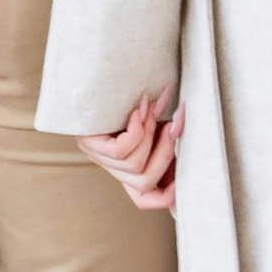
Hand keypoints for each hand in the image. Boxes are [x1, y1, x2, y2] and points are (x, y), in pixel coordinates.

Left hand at [86, 89, 180, 210]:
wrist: (99, 71)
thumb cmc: (133, 95)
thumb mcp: (159, 118)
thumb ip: (169, 132)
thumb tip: (179, 131)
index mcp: (127, 164)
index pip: (144, 200)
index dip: (166, 195)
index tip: (182, 175)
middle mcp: (110, 165)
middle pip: (144, 184)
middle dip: (164, 154)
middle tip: (169, 126)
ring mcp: (97, 155)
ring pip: (134, 167)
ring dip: (150, 136)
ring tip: (150, 111)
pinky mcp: (89, 144)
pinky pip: (121, 151)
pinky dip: (136, 131)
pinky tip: (137, 111)